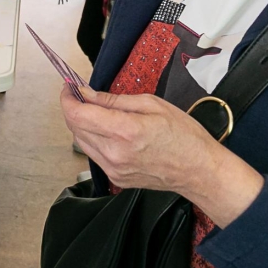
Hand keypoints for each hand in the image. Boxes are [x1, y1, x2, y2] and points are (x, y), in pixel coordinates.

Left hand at [60, 88, 264, 226]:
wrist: (199, 171)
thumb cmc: (183, 135)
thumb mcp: (152, 104)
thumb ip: (114, 100)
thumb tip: (87, 94)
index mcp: (124, 131)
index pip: (77, 115)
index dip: (68, 99)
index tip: (69, 88)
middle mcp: (114, 153)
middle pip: (75, 128)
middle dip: (73, 108)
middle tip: (81, 95)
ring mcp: (113, 169)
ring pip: (81, 142)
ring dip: (82, 124)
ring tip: (96, 112)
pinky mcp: (115, 178)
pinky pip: (94, 154)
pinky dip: (94, 139)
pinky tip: (108, 131)